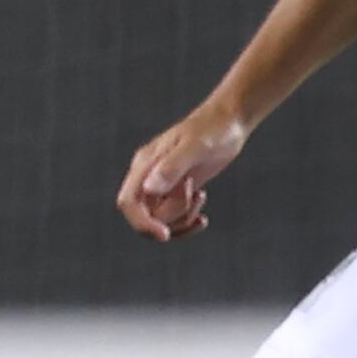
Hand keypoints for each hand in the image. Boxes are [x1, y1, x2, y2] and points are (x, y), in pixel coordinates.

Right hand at [117, 103, 249, 241]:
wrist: (228, 122)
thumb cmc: (212, 129)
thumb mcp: (195, 147)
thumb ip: (171, 167)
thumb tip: (150, 190)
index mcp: (145, 165)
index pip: (128, 202)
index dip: (141, 223)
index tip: (165, 235)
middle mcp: (148, 176)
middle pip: (144, 216)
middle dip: (171, 219)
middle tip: (196, 201)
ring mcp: (162, 185)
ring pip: (160, 220)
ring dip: (182, 218)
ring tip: (200, 196)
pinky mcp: (177, 190)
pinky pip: (173, 217)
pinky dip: (187, 220)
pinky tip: (202, 209)